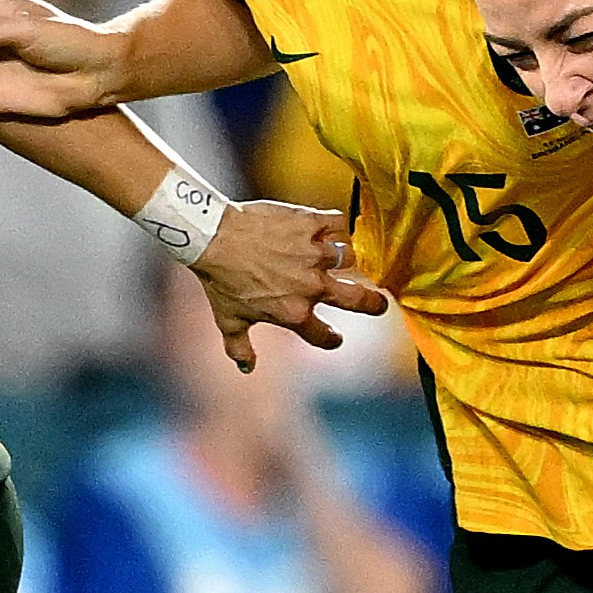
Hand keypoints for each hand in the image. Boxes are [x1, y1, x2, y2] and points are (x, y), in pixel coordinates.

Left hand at [188, 197, 387, 365]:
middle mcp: (311, 286)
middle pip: (359, 300)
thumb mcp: (228, 320)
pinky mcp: (312, 224)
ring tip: (338, 254)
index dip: (331, 340)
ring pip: (349, 257)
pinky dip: (337, 226)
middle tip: (379, 304)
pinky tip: (330, 227)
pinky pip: (339, 224)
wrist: (213, 237)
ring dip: (344, 258)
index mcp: (294, 314)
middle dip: (374, 304)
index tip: (334, 338)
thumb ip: (240, 348)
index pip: (325, 336)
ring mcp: (315, 254)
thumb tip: (247, 368)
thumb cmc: (219, 280)